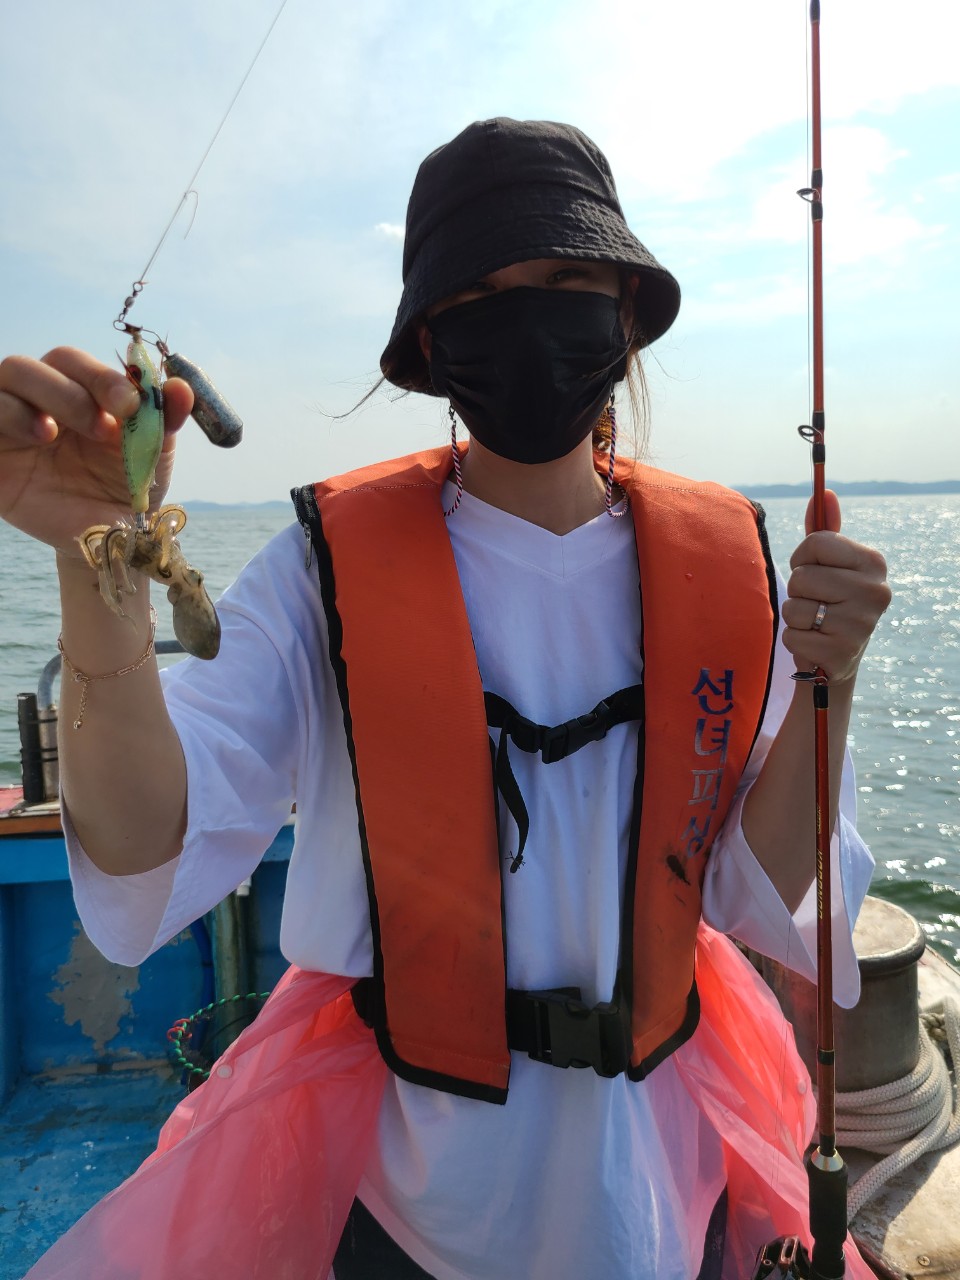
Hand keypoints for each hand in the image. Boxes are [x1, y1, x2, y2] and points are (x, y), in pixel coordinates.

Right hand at [0, 346, 192, 556]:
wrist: (108, 542)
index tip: (129, 404)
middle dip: (71, 389)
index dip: (102, 377)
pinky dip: (9, 414)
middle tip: (100, 427)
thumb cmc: (128, 492)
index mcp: (84, 395)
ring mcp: (15, 423)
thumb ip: (165, 419)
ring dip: (39, 398)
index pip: (79, 364)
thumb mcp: (153, 456)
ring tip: (55, 435)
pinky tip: (37, 438)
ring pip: (10, 375)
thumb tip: (182, 387)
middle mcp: (45, 401)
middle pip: (39, 364)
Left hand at [780, 490, 890, 683]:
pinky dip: (794, 640)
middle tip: (816, 602)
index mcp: (873, 562)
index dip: (802, 557)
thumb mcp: (829, 565)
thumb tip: (825, 493)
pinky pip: (792, 636)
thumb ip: (823, 532)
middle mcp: (875, 591)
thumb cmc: (829, 600)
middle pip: (802, 577)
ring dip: (795, 617)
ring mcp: (861, 624)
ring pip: (794, 608)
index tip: (813, 569)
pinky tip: (813, 643)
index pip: (816, 542)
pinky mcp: (842, 653)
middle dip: (797, 591)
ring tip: (814, 623)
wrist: (836, 657)